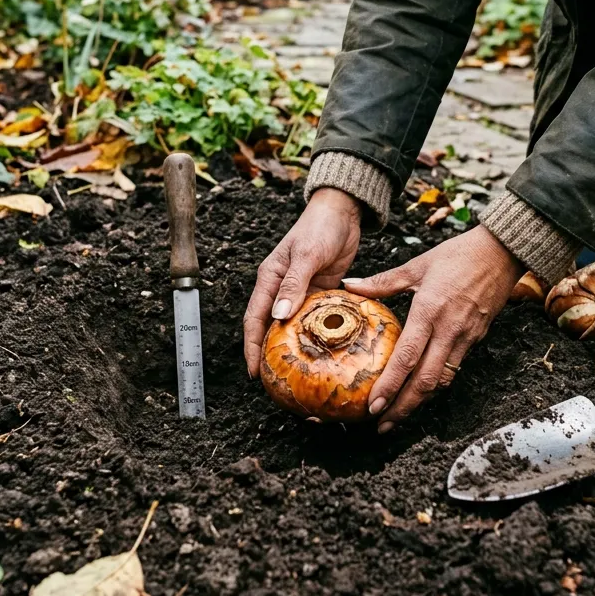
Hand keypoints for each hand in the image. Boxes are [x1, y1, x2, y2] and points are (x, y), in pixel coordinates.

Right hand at [244, 188, 361, 377]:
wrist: (342, 212)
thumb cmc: (320, 227)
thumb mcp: (307, 254)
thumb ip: (294, 284)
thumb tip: (278, 316)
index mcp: (270, 280)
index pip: (255, 319)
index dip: (251, 347)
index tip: (254, 372)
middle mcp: (282, 289)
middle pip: (272, 328)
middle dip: (271, 354)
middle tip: (278, 383)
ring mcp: (301, 292)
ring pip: (295, 327)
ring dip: (296, 348)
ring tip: (301, 375)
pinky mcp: (320, 293)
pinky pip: (316, 319)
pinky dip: (318, 335)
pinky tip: (326, 354)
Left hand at [343, 225, 524, 432]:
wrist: (502, 251)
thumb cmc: (459, 254)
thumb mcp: (418, 264)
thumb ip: (383, 282)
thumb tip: (351, 286)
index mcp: (429, 310)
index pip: (407, 357)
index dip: (389, 385)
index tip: (373, 405)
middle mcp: (448, 329)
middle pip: (425, 380)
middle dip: (403, 407)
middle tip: (382, 425)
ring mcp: (466, 337)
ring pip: (442, 380)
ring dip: (420, 401)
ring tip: (399, 415)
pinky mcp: (477, 338)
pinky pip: (454, 368)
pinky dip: (436, 384)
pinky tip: (421, 391)